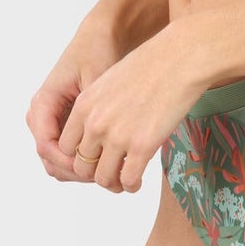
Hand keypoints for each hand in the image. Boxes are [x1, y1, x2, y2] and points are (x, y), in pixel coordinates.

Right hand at [29, 22, 123, 180]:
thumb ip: (93, 112)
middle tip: (108, 177)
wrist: (99, 38)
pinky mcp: (63, 126)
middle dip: (78, 171)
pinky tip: (110, 161)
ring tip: (111, 171)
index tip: (97, 167)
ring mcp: (50, 122)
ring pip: (57, 162)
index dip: (70, 162)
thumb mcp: (96, 80)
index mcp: (43, 103)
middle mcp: (41, 115)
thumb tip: (97, 146)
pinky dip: (85, 162)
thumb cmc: (97, 52)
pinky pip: (67, 154)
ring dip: (81, 170)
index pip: (47, 145)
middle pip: (50, 159)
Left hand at [57, 21, 208, 194]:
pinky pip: (127, 180)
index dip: (81, 155)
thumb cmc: (150, 66)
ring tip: (123, 180)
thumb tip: (100, 130)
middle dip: (94, 172)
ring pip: (102, 178)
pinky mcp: (141, 146)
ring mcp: (117, 137)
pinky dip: (131, 185)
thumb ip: (98, 108)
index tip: (96, 156)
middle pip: (81, 165)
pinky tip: (137, 181)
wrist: (178, 59)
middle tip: (111, 171)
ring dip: (112, 183)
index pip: (66, 146)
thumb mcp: (109, 82)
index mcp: (84, 107)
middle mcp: (95, 124)